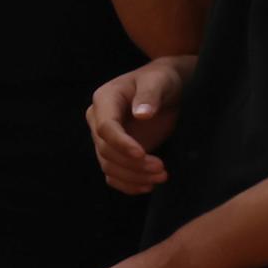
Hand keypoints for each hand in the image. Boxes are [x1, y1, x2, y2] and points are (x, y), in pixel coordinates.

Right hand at [88, 56, 189, 194]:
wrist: (168, 88)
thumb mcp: (159, 81)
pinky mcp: (116, 152)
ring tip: (162, 177)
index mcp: (104, 100)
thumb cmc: (162, 81)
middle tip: (162, 169)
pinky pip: (113, 173)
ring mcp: (106, 138)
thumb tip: (140, 114)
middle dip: (133, 164)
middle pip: (106, 150)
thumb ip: (150, 94)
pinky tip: (147, 186)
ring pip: (108, 165)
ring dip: (133, 176)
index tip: (144, 154)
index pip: (105, 128)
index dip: (121, 144)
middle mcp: (98, 120)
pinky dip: (127, 184)